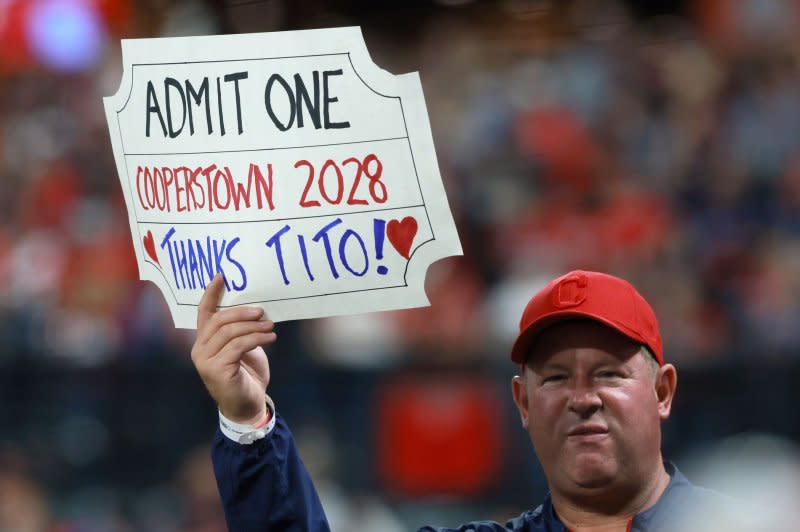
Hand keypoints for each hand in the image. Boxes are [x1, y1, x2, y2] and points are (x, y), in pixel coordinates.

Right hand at [191, 274, 275, 423]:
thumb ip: (241, 331)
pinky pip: (238, 346)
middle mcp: (200, 349)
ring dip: (253, 326)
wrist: (247, 405)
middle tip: (261, 311)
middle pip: (219, 320)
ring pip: (229, 332)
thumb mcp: (244, 348)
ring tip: (271, 325)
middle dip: (241, 312)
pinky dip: (256, 338)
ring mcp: (205, 360)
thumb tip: (255, 309)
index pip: (203, 313)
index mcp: (205, 341)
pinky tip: (270, 336)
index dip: (210, 294)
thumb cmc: (246, 375)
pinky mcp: (217, 370)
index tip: (221, 277)